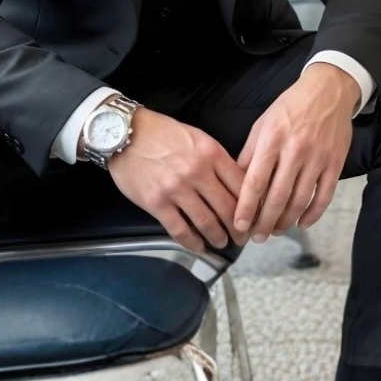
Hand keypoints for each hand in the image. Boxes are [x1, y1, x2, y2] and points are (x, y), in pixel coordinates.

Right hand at [108, 108, 243, 252]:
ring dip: (218, 237)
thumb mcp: (198, 138)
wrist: (125, 134)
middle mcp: (197, 172)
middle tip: (243, 237)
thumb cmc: (162, 133)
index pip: (242, 185)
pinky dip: (192, 242)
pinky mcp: (156, 203)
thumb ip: (217, 160)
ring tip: (222, 242)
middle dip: (239, 227)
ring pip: (207, 222)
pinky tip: (198, 246)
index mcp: (212, 153)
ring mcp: (176, 189)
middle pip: (228, 208)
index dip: (252, 204)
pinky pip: (180, 230)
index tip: (255, 215)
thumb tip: (236, 184)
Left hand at [233, 63, 356, 241]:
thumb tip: (236, 184)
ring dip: (286, 222)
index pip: (255, 182)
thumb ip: (249, 153)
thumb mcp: (263, 123)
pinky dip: (313, 214)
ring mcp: (318, 158)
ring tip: (276, 231)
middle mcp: (295, 150)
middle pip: (277, 197)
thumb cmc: (291, 107)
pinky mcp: (336, 163)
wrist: (328, 90)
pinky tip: (302, 223)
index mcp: (272, 139)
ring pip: (300, 200)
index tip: (239, 226)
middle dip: (265, 222)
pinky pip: (324, 196)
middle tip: (257, 237)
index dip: (246, 208)